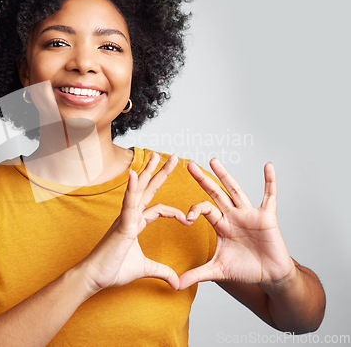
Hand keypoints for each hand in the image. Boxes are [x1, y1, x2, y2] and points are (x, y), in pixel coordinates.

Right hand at [80, 153, 188, 292]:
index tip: (188, 219)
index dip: (174, 211)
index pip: (157, 208)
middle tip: (172, 158)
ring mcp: (125, 218)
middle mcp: (130, 216)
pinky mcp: (122, 224)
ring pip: (139, 190)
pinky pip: (128, 203)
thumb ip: (162, 271)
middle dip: (160, 173)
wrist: (94, 277)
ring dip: (148, 172)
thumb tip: (177, 283)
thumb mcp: (145, 269)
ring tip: (157, 155)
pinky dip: (132, 188)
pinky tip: (135, 174)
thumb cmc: (113, 269)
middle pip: (148, 190)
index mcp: (135, 223)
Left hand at [179, 159, 295, 289]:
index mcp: (221, 224)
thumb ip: (196, 274)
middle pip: (215, 193)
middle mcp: (233, 215)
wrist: (269, 276)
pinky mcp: (267, 217)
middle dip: (202, 179)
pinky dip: (270, 182)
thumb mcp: (217, 270)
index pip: (204, 209)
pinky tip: (268, 166)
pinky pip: (269, 196)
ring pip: (235, 190)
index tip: (187, 219)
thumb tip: (175, 284)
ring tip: (213, 160)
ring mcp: (249, 214)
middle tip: (189, 165)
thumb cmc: (245, 269)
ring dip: (225, 175)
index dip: (194, 210)